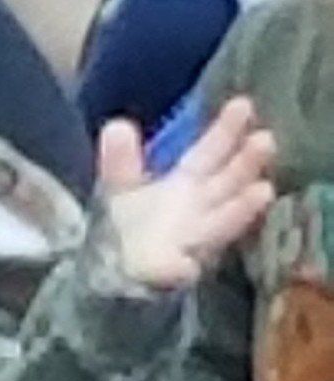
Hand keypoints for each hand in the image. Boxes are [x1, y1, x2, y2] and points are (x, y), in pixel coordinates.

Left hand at [99, 97, 273, 289]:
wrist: (116, 276)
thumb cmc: (127, 227)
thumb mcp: (121, 189)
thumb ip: (121, 160)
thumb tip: (116, 125)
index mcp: (185, 184)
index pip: (210, 153)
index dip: (226, 130)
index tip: (244, 104)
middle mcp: (198, 209)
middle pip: (226, 184)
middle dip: (244, 165)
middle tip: (265, 140)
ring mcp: (194, 241)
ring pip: (220, 223)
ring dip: (239, 210)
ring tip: (263, 191)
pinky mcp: (176, 273)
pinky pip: (179, 270)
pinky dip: (182, 268)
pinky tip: (186, 265)